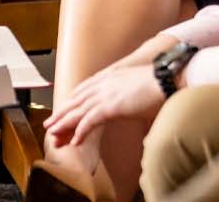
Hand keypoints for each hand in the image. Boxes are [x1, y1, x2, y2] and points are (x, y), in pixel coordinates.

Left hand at [43, 63, 167, 148]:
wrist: (169, 78)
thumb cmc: (159, 82)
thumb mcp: (137, 84)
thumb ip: (127, 92)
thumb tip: (129, 101)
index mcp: (108, 76)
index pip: (82, 91)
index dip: (71, 102)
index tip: (62, 111)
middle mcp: (103, 83)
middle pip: (75, 101)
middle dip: (61, 114)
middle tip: (49, 125)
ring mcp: (106, 94)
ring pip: (77, 111)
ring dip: (63, 124)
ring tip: (53, 134)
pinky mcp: (111, 106)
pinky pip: (90, 121)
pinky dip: (81, 131)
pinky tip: (75, 141)